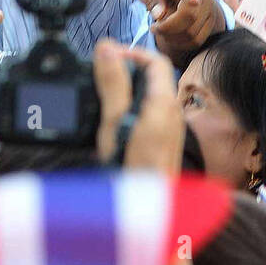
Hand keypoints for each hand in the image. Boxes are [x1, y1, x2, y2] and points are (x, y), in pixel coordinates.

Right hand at [92, 39, 184, 173]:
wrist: (148, 216)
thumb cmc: (133, 172)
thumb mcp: (116, 122)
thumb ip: (114, 84)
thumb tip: (107, 48)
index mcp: (163, 103)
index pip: (154, 61)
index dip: (130, 52)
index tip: (104, 57)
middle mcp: (170, 114)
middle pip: (149, 79)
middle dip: (121, 73)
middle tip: (95, 77)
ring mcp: (165, 131)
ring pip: (144, 99)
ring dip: (121, 93)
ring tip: (97, 99)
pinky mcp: (157, 145)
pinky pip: (142, 117)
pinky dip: (125, 112)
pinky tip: (107, 125)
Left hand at [132, 0, 222, 57]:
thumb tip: (160, 14)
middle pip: (190, 16)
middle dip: (167, 28)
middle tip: (153, 27)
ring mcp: (208, 7)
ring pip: (193, 33)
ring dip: (172, 37)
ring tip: (161, 29)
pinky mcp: (211, 21)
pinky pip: (197, 40)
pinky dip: (181, 43)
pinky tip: (170, 35)